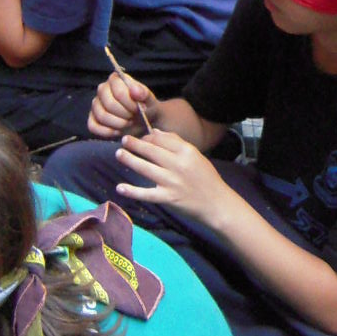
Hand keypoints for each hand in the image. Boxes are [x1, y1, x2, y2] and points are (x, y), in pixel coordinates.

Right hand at [88, 69, 155, 138]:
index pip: (118, 92)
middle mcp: (102, 89)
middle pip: (109, 104)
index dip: (130, 103)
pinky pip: (93, 127)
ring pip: (101, 116)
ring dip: (118, 124)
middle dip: (125, 114)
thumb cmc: (145, 106)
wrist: (144, 120)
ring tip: (128, 123)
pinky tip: (119, 131)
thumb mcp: (149, 100)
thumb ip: (143, 93)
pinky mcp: (92, 119)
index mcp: (115, 79)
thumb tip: (134, 91)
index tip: (138, 108)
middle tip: (133, 117)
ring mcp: (96, 104)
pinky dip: (108, 132)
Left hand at [113, 129, 229, 225]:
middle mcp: (178, 165)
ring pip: (145, 168)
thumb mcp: (196, 156)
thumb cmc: (207, 178)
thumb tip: (155, 131)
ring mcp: (172, 182)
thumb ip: (176, 143)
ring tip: (119, 153)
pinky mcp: (168, 198)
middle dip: (135, 144)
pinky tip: (120, 188)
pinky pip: (146, 194)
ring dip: (130, 160)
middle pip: (151, 151)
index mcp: (187, 152)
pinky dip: (132, 191)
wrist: (217, 203)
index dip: (148, 137)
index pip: (162, 139)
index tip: (140, 137)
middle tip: (124, 140)